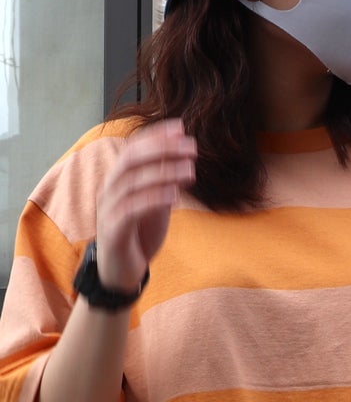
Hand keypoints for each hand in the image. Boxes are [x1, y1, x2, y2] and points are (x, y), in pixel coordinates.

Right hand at [96, 119, 196, 292]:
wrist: (121, 273)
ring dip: (164, 172)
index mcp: (119, 179)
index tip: (182, 128)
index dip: (156, 135)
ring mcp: (108, 210)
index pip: (134, 147)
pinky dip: (154, 198)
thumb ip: (165, 181)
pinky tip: (176, 195)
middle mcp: (109, 190)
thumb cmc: (139, 233)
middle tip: (191, 148)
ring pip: (133, 182)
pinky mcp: (112, 231)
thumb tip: (185, 157)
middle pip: (131, 159)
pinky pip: (131, 209)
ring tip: (191, 170)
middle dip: (162, 149)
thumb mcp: (156, 202)